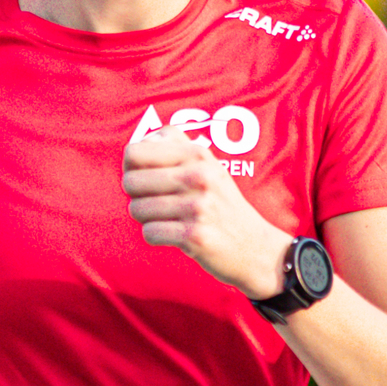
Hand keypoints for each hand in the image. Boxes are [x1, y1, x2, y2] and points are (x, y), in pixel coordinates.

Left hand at [122, 131, 291, 301]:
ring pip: (137, 209)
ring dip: (147, 218)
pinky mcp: (195, 236)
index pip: (135, 152)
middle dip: (136, 196)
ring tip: (167, 219)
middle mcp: (198, 176)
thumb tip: (145, 138)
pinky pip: (149, 233)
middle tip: (155, 203)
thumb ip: (177, 145)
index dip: (131, 168)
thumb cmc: (223, 205)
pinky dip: (156, 236)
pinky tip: (174, 235)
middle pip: (131, 181)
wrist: (256, 247)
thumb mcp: (209, 166)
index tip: (143, 178)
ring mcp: (198, 207)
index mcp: (198, 155)